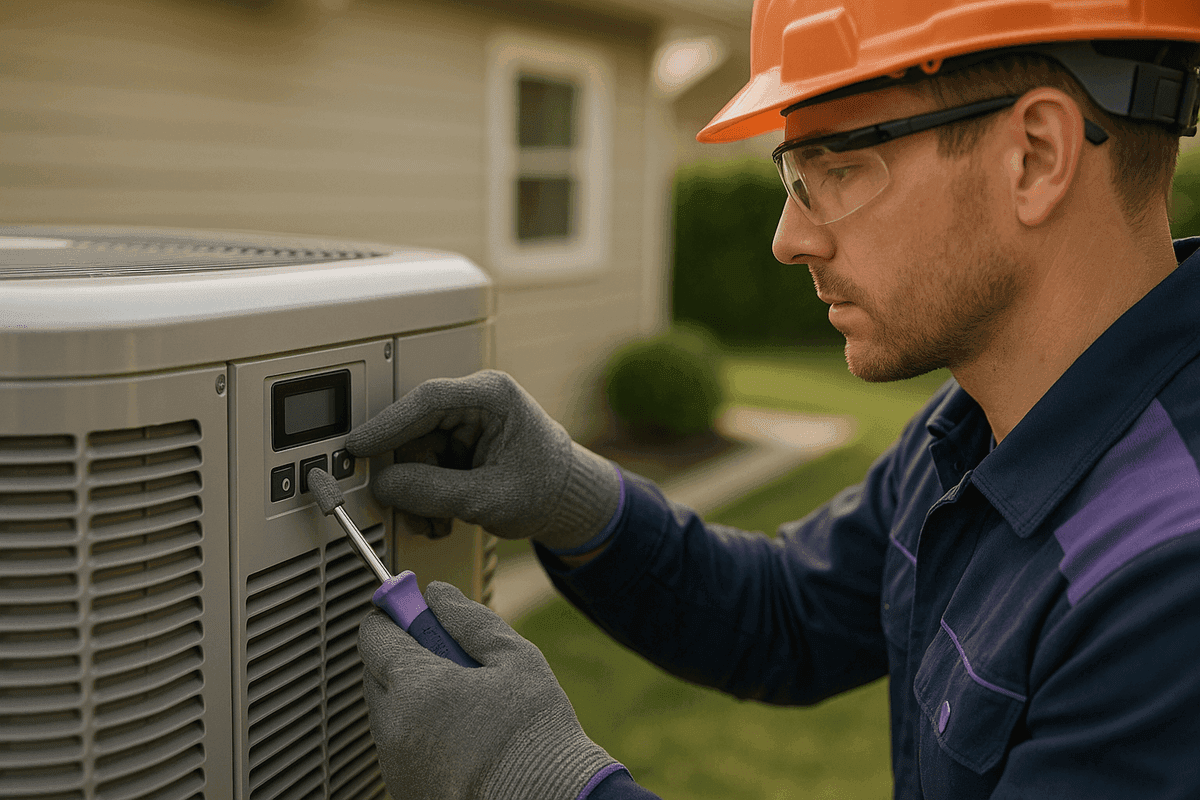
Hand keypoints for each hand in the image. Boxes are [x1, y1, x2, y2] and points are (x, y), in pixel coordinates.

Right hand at [346, 370, 619, 551]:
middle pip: (414, 430)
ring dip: (417, 492)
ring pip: (414, 453)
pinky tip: (442, 515)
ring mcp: (464, 422)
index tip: (358, 446)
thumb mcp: (488, 497)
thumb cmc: (547, 489)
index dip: (387, 423)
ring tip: (437, 520)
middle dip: (407, 475)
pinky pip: (424, 464)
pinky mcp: (458, 443)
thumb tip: (384, 486)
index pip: (427, 400)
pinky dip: (426, 494)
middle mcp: (474, 402)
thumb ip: (433, 491)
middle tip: (403, 506)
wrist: (567, 502)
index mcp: (492, 396)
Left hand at [358, 581, 616, 799]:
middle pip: (377, 672)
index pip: (375, 635)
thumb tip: (437, 593)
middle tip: (454, 658)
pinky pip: (399, 744)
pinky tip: (463, 734)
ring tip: (466, 702)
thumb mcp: (514, 658)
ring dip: (413, 695)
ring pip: (388, 710)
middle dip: (406, 655)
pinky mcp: (404, 787)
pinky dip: (419, 730)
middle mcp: (393, 727)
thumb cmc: (534, 733)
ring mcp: (395, 762)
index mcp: (416, 687)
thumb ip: (469, 620)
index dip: (395, 614)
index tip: (418, 610)